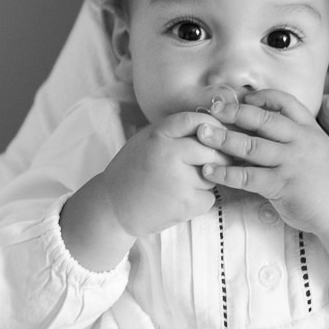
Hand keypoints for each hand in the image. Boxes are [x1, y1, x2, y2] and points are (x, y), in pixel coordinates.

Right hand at [97, 109, 227, 237]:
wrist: (112, 208)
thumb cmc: (131, 171)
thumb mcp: (146, 140)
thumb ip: (174, 132)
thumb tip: (213, 127)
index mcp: (158, 135)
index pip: (196, 121)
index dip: (211, 126)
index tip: (214, 135)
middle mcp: (169, 153)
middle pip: (212, 149)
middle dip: (217, 157)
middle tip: (207, 164)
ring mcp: (179, 179)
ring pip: (214, 175)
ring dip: (206, 180)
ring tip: (182, 185)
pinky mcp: (185, 203)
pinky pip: (209, 197)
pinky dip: (201, 200)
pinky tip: (181, 200)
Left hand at [196, 90, 328, 299]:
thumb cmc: (325, 180)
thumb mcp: (315, 148)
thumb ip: (293, 136)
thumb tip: (260, 125)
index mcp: (308, 129)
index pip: (285, 102)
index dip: (262, 97)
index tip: (243, 97)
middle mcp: (300, 141)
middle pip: (263, 119)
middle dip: (234, 112)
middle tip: (212, 110)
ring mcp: (291, 163)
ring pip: (251, 146)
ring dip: (224, 140)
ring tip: (202, 135)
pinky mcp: (282, 185)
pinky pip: (248, 177)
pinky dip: (226, 173)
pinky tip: (209, 171)